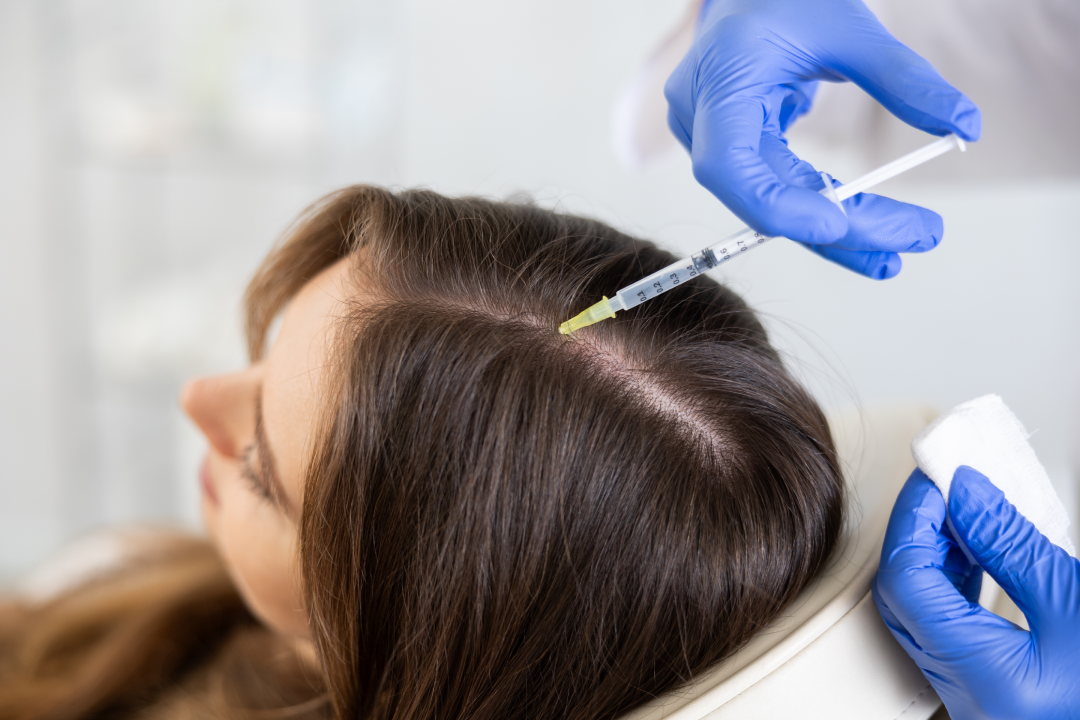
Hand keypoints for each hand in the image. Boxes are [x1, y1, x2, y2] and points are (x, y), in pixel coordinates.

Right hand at [665, 0, 980, 278]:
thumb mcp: (850, 27)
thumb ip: (903, 78)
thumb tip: (964, 126)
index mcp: (720, 79)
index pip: (728, 165)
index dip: (776, 205)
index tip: (840, 226)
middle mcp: (700, 118)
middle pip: (759, 194)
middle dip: (836, 227)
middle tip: (914, 239)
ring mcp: (707, 138)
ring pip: (769, 202)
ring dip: (834, 232)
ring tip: (897, 252)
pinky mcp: (729, 148)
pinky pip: (775, 189)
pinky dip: (821, 209)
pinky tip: (867, 231)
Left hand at [873, 467, 1079, 719]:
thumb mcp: (1076, 602)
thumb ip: (1013, 546)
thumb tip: (966, 493)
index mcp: (984, 680)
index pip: (907, 582)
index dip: (913, 521)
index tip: (934, 479)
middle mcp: (967, 696)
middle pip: (903, 595)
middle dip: (916, 532)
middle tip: (942, 487)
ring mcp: (973, 695)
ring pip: (918, 609)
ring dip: (932, 553)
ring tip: (960, 509)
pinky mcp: (986, 686)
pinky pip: (944, 625)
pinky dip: (949, 579)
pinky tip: (972, 550)